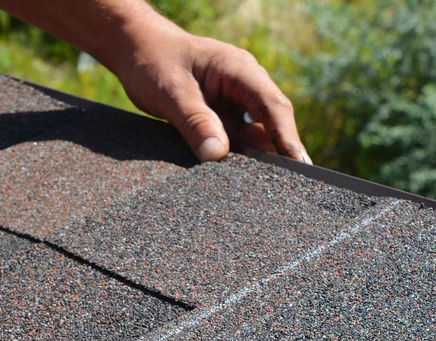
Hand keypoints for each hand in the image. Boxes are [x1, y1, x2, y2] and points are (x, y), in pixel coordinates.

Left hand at [0, 0, 310, 163]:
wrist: (134, 51)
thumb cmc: (153, 62)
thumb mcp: (171, 92)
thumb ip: (194, 121)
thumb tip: (217, 155)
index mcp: (239, 71)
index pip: (273, 107)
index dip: (289, 139)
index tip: (301, 168)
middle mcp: (244, 87)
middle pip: (272, 125)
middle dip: (282, 156)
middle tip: (294, 191)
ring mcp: (235, 103)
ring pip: (255, 137)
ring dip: (259, 162)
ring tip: (268, 194)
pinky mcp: (223, 118)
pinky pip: (237, 142)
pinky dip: (239, 161)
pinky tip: (240, 183)